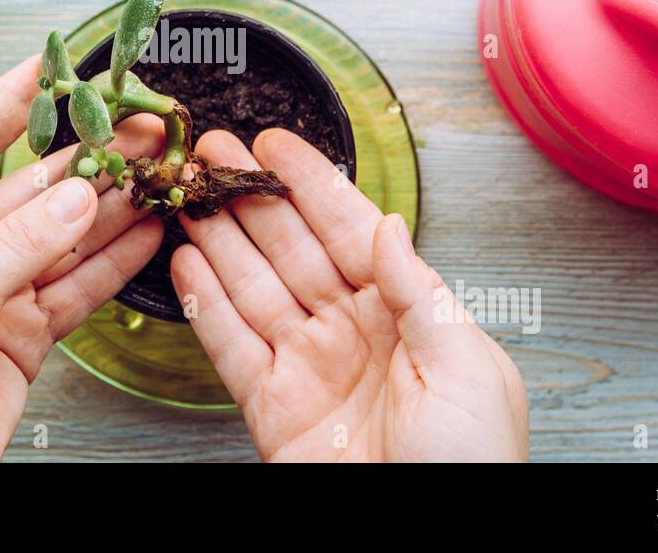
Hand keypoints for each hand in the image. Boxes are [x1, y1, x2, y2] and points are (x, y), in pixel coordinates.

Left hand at [0, 56, 163, 461]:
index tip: (53, 63)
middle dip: (87, 156)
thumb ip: (21, 246)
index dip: (12, 99)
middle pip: (32, 186)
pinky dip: (112, 262)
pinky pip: (76, 285)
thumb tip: (79, 195)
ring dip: (110, 206)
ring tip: (156, 173)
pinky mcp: (24, 330)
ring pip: (63, 234)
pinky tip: (145, 233)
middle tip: (139, 128)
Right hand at [171, 129, 527, 461]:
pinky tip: (185, 265)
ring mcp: (308, 365)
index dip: (310, 184)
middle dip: (250, 196)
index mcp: (405, 313)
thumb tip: (389, 227)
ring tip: (189, 195)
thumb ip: (421, 293)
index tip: (275, 145)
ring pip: (253, 286)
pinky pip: (231, 345)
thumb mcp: (468, 369)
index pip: (349, 229)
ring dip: (218, 238)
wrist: (426, 542)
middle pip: (290, 247)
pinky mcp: (272, 407)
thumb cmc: (472, 467)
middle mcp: (351, 330)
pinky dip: (205, 304)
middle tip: (213, 152)